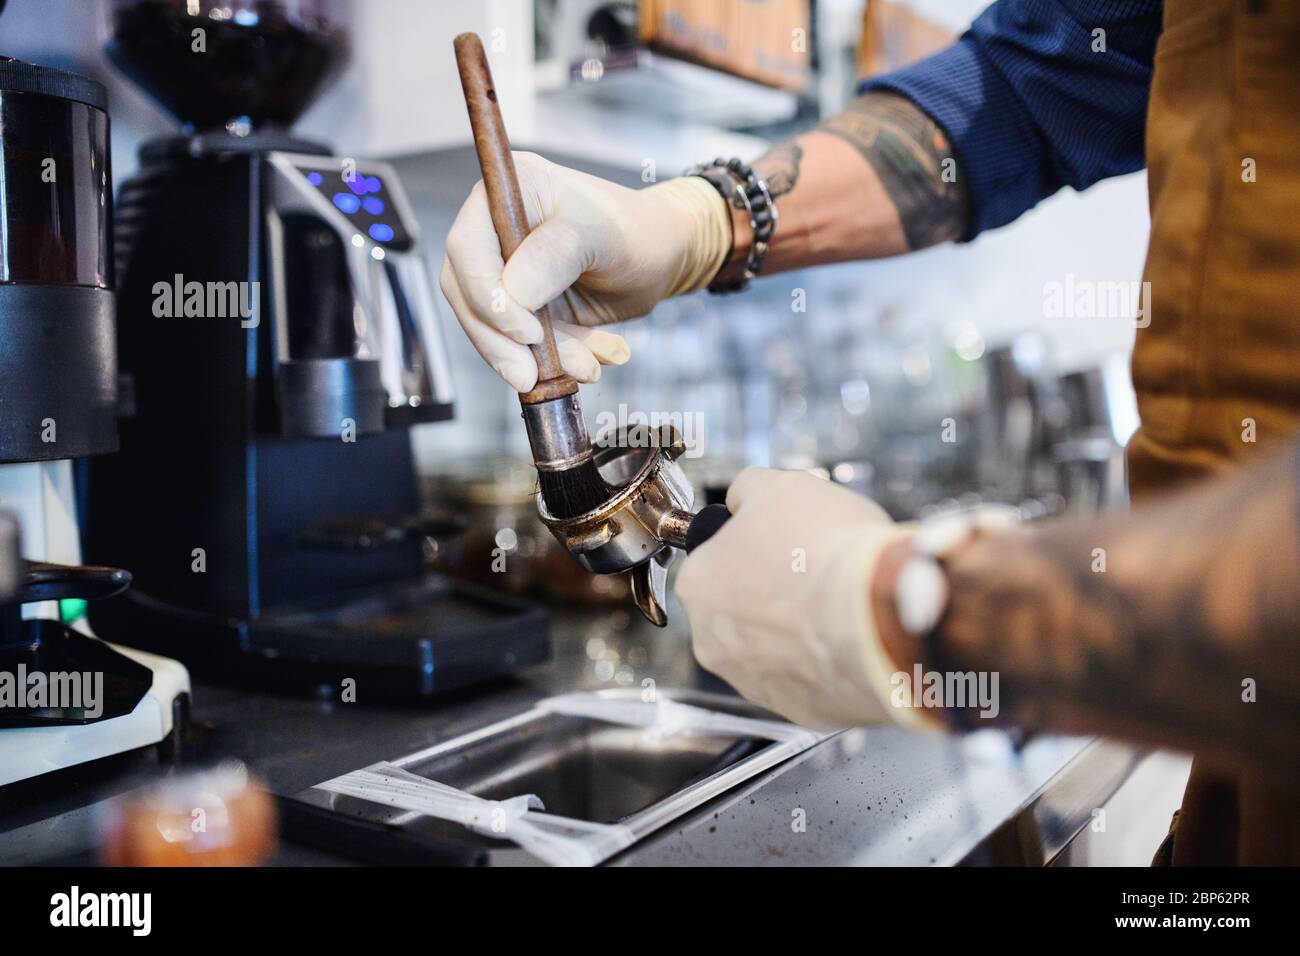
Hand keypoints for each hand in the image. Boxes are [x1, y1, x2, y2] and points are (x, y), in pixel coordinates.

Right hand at [439, 152, 730, 391]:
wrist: (663, 257)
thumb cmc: (637, 232)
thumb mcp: (605, 236)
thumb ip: (557, 255)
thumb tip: (512, 292)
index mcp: (509, 192)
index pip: (467, 249)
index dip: (487, 296)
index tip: (527, 331)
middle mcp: (496, 229)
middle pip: (468, 295)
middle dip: (502, 342)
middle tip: (532, 375)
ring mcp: (505, 270)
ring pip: (491, 329)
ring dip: (534, 359)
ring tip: (585, 366)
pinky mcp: (520, 308)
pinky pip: (519, 346)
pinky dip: (553, 362)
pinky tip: (590, 361)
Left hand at [676, 467, 933, 730]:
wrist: (881, 614)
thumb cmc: (828, 551)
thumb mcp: (781, 486)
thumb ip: (749, 491)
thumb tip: (744, 499)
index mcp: (699, 584)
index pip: (713, 560)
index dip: (752, 545)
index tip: (782, 543)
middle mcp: (712, 641)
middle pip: (738, 609)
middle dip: (771, 593)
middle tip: (813, 572)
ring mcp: (754, 683)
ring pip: (771, 648)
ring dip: (797, 629)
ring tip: (837, 605)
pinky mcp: (798, 711)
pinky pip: (807, 680)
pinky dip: (825, 660)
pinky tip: (849, 637)